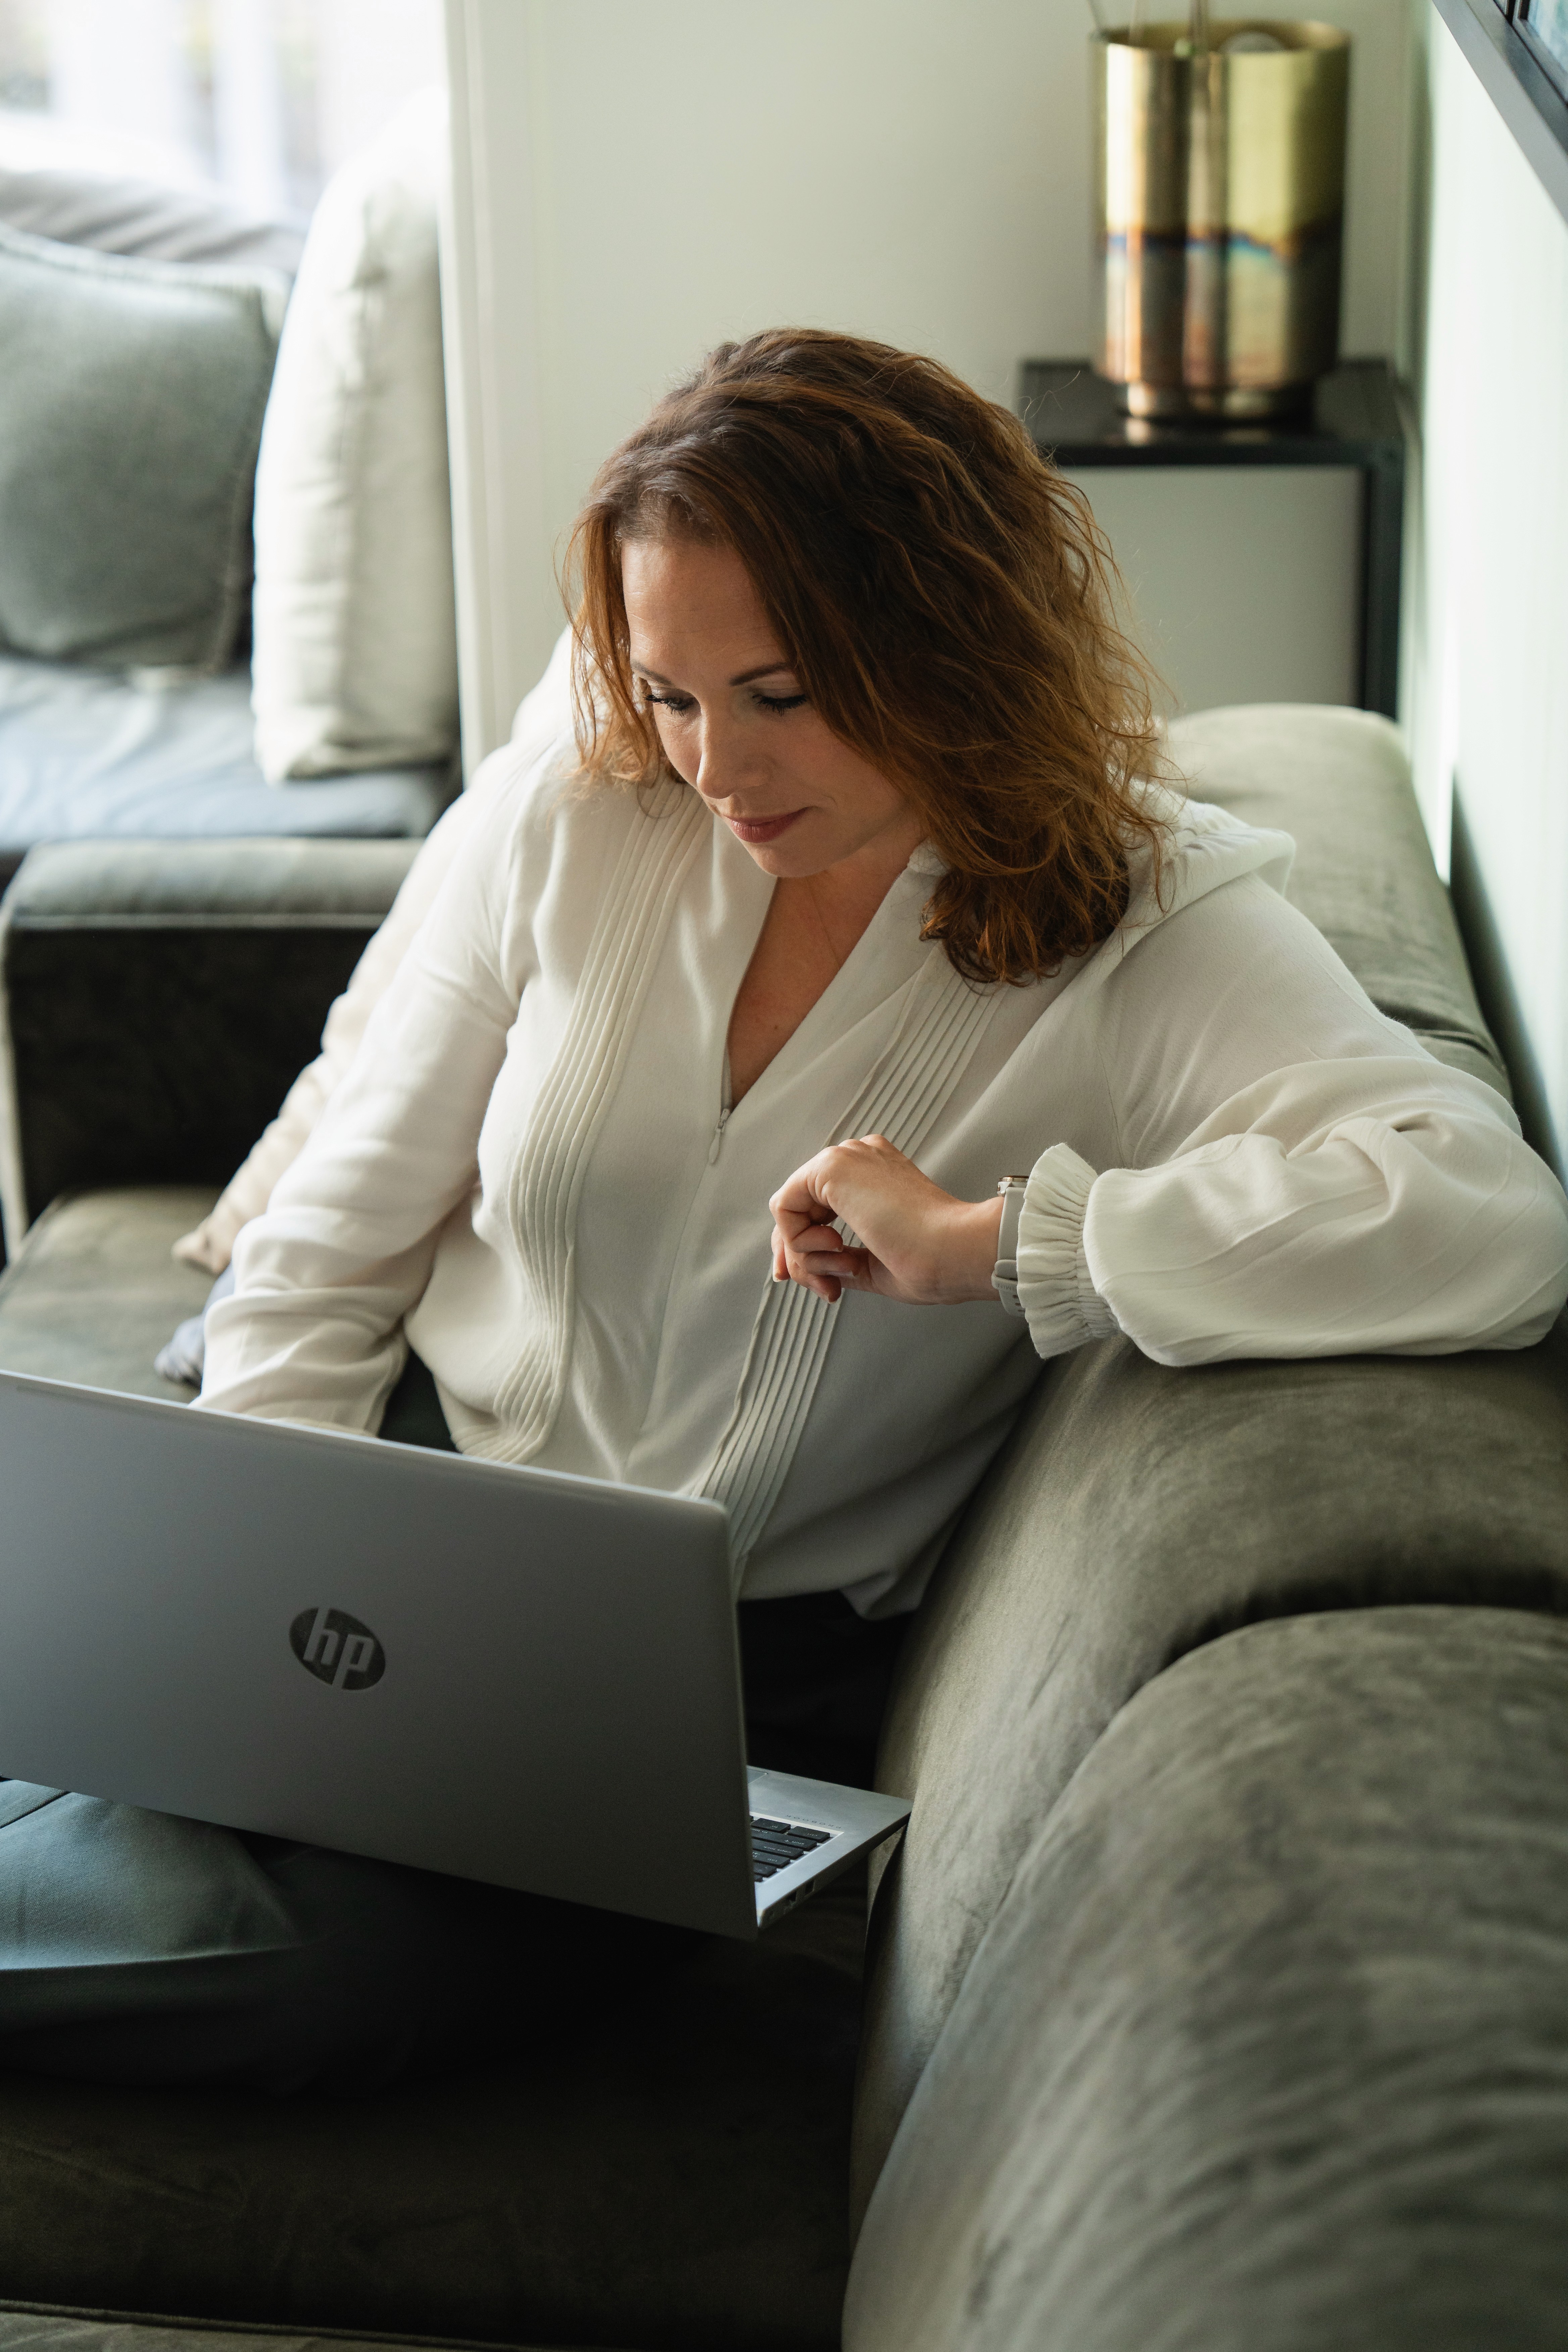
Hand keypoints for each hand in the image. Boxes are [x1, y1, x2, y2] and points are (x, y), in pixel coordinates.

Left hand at [769, 1135, 1004, 1305]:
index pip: (818, 1207)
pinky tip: (837, 1248)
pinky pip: (784, 1207)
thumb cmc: (933, 1261)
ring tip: (843, 1268)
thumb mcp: (874, 1264)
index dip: (805, 1250)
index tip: (822, 1285)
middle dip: (799, 1258)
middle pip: (797, 1208)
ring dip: (806, 1255)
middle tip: (823, 1288)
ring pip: (789, 1210)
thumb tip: (813, 1269)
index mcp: (875, 1174)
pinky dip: (798, 1241)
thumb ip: (842, 1259)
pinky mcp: (831, 1168)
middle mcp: (858, 1159)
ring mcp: (846, 1158)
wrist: (955, 1251)